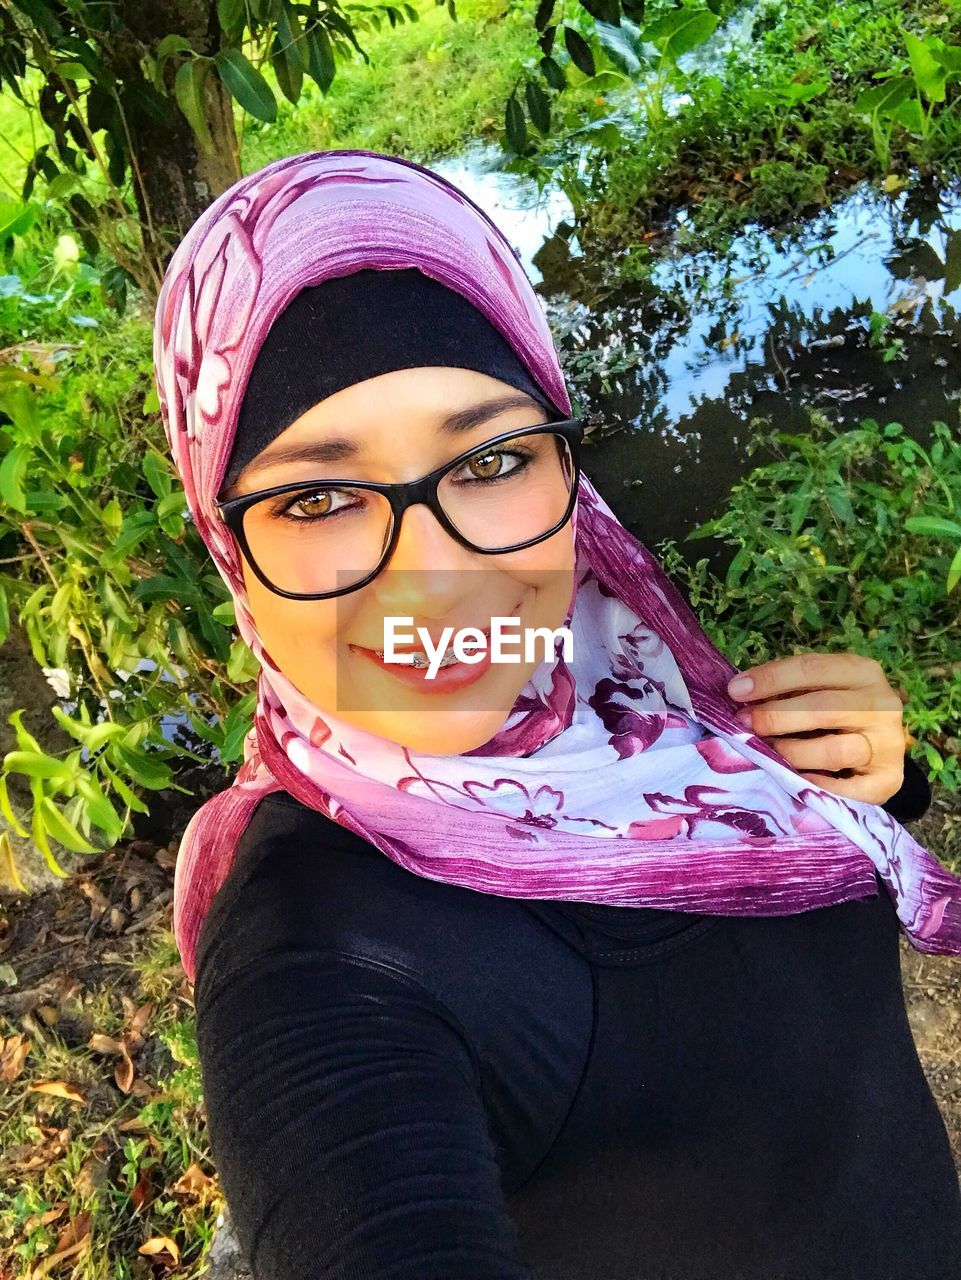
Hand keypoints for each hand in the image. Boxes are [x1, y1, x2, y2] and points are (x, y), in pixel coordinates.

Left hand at [726, 651, 907, 804]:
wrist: (877, 751)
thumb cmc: (834, 715)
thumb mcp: (815, 691)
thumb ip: (784, 691)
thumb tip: (739, 694)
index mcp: (862, 672)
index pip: (812, 668)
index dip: (770, 679)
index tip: (735, 691)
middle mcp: (882, 704)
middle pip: (823, 708)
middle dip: (775, 717)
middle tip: (745, 726)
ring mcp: (889, 744)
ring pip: (835, 750)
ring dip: (792, 753)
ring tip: (768, 754)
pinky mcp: (889, 780)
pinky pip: (849, 789)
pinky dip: (818, 785)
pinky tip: (796, 781)